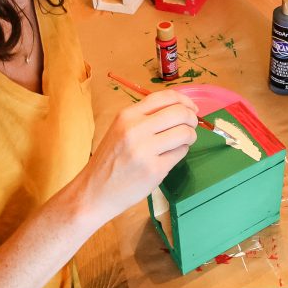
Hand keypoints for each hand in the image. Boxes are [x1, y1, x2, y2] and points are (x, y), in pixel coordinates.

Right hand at [83, 89, 197, 219]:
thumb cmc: (110, 159)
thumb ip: (145, 117)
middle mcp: (136, 129)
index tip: (191, 108)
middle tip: (191, 126)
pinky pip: (180, 153)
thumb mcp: (120, 129)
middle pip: (179, 113)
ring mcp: (146, 150)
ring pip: (185, 133)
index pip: (165, 97)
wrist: (95, 190)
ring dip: (190, 136)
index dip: (184, 100)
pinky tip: (171, 156)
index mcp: (127, 115)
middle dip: (192, 119)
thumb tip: (179, 108)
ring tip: (183, 142)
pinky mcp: (155, 170)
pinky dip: (181, 152)